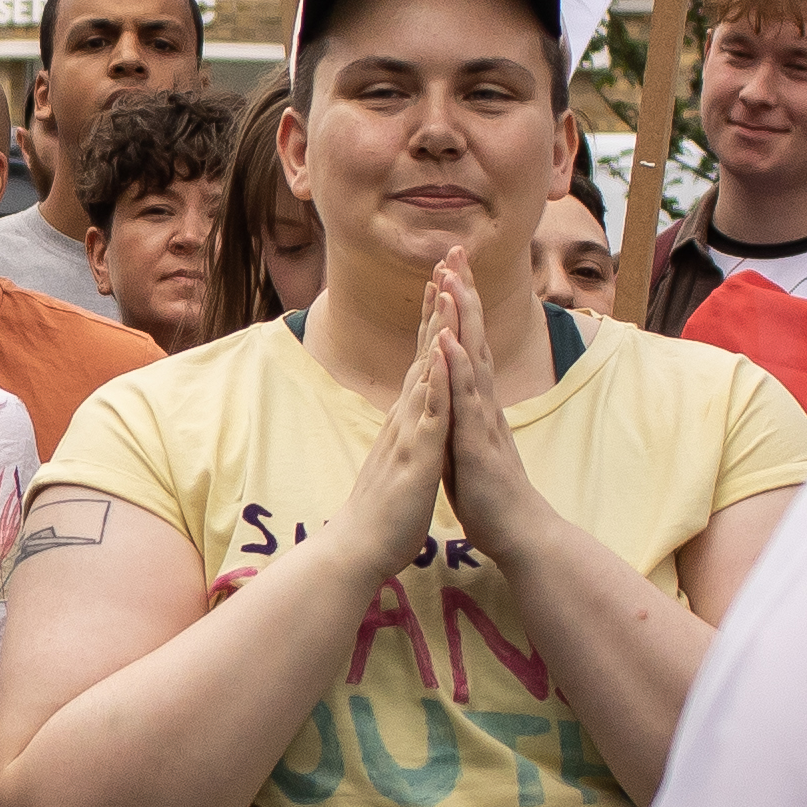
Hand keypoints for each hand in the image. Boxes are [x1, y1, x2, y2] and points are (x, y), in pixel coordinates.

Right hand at [321, 283, 460, 581]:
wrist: (360, 548)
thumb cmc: (382, 512)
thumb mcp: (400, 462)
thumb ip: (405, 436)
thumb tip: (407, 421)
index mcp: (408, 418)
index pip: (424, 359)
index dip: (435, 320)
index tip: (444, 282)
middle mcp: (405, 414)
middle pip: (423, 349)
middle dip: (436, 303)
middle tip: (446, 259)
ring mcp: (409, 429)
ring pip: (425, 368)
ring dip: (436, 326)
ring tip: (445, 286)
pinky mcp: (417, 452)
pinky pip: (429, 408)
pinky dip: (437, 377)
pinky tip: (443, 350)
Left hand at [428, 252, 555, 567]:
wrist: (516, 531)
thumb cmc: (490, 491)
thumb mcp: (466, 441)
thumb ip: (461, 413)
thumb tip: (451, 393)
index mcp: (476, 401)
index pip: (464, 342)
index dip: (456, 306)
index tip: (445, 268)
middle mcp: (483, 401)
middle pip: (472, 336)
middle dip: (461, 292)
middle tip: (453, 250)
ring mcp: (483, 418)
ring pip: (471, 358)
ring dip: (460, 318)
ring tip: (448, 279)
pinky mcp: (478, 441)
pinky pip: (466, 400)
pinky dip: (456, 368)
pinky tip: (447, 342)